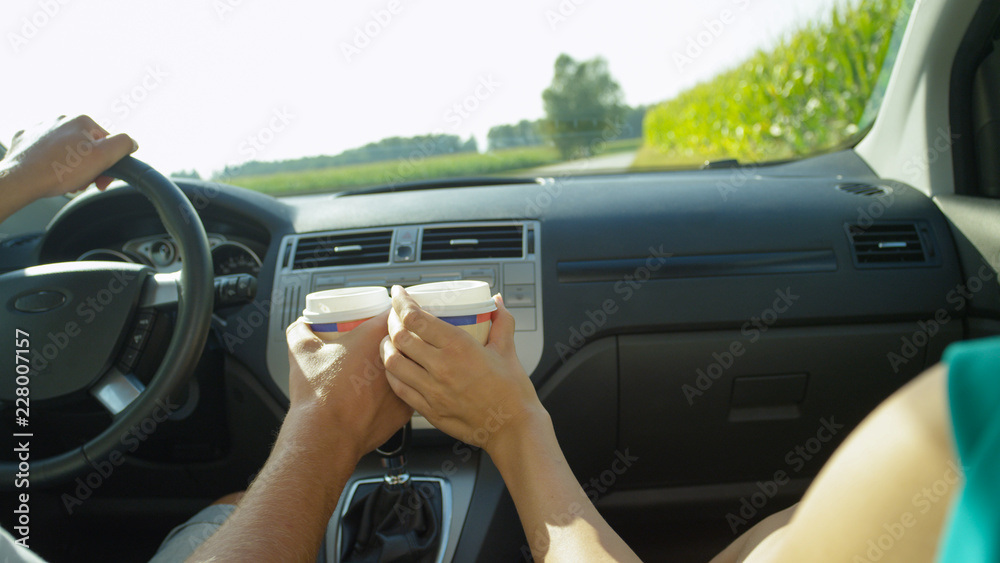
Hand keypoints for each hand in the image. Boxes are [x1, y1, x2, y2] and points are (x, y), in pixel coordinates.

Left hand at [0, 115, 136, 207]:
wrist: (21, 180)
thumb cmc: (59, 170)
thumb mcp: (103, 157)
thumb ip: (123, 145)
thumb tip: (131, 141)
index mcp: (81, 122)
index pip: (107, 142)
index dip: (108, 163)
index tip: (102, 179)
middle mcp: (60, 120)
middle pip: (86, 146)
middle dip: (89, 166)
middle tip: (84, 182)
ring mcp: (40, 129)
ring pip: (65, 148)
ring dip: (70, 165)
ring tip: (66, 180)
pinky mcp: (26, 140)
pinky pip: (44, 150)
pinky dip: (49, 161)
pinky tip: (49, 172)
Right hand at [285, 313, 412, 461]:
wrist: (326, 435)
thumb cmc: (318, 395)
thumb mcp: (301, 352)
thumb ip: (300, 331)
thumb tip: (301, 326)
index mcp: (376, 336)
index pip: (396, 310)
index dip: (392, 309)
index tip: (385, 313)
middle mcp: (397, 357)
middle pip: (409, 338)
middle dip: (398, 337)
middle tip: (383, 341)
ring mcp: (404, 384)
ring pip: (412, 368)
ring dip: (403, 366)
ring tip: (381, 370)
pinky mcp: (406, 409)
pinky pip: (408, 395)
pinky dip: (397, 394)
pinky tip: (383, 396)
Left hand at [381, 285, 543, 454]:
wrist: (513, 429)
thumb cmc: (512, 393)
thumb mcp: (508, 349)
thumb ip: (502, 320)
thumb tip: (496, 302)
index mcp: (459, 347)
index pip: (416, 318)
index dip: (401, 302)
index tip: (398, 294)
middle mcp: (441, 368)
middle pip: (400, 337)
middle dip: (392, 321)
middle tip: (395, 315)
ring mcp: (432, 391)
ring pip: (393, 362)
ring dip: (387, 346)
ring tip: (391, 339)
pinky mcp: (429, 410)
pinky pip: (399, 388)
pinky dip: (392, 372)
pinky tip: (396, 366)